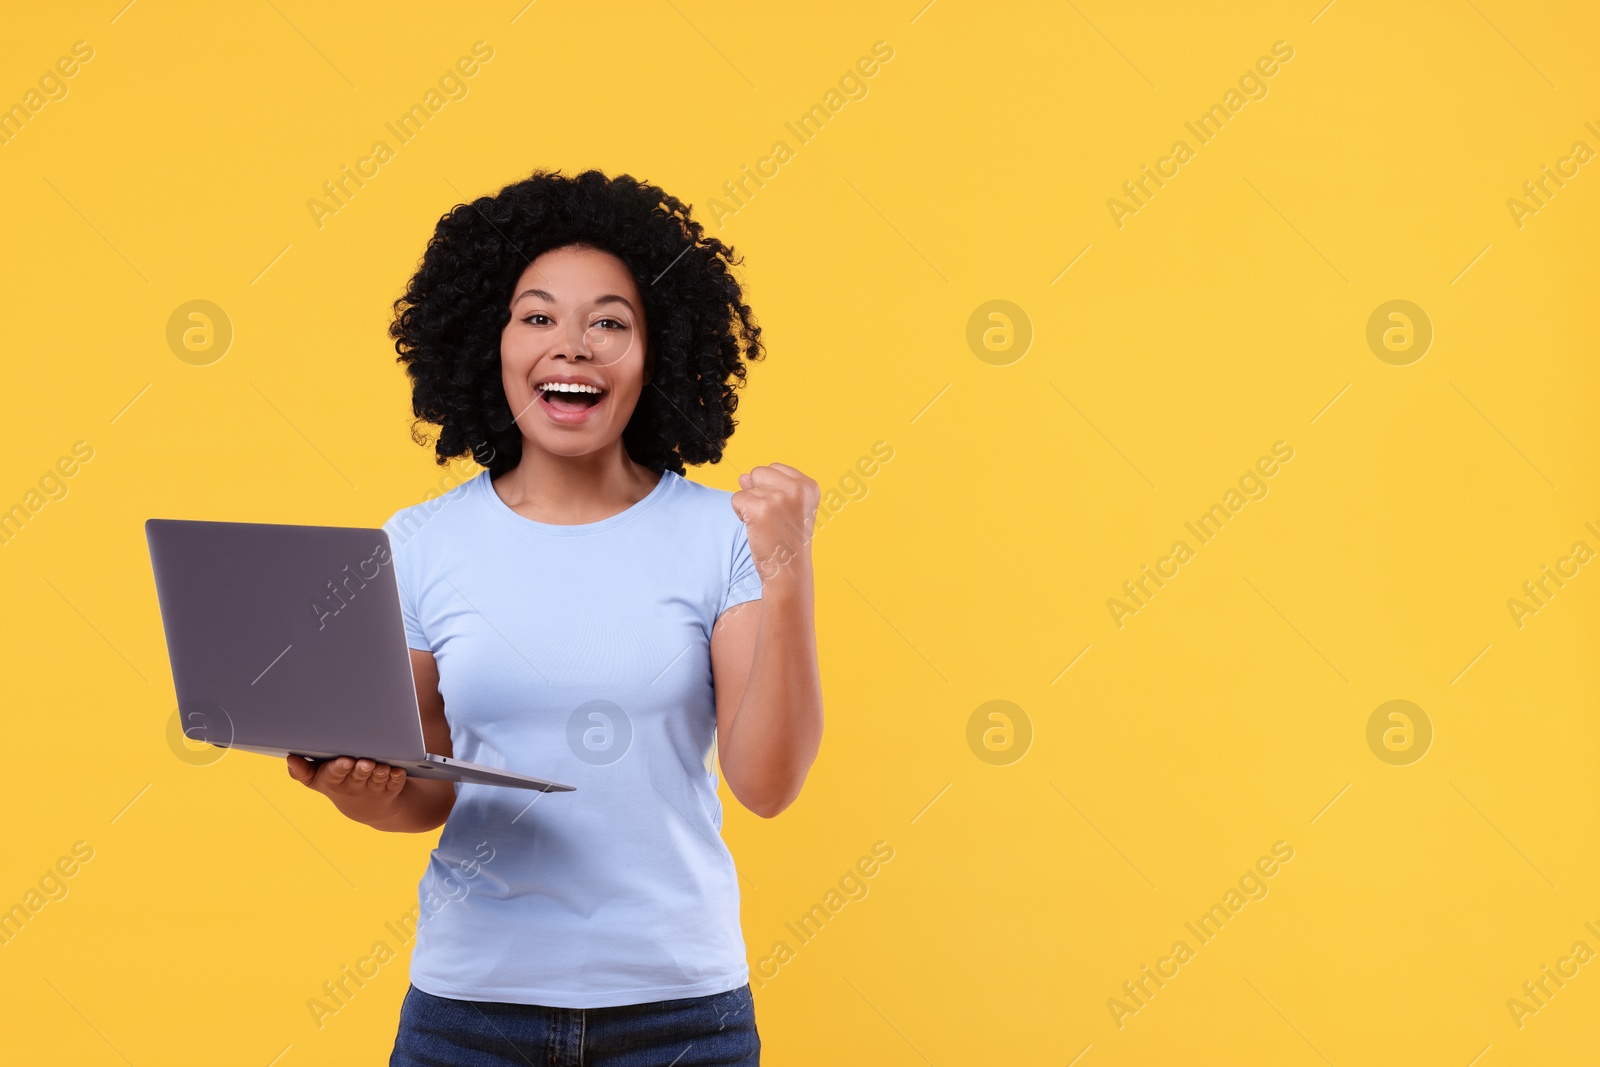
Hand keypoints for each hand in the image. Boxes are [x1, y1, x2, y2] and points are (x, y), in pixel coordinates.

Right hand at [287, 755, 408, 825]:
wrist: (367, 808)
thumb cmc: (338, 783)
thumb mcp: (318, 781)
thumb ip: (302, 771)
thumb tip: (289, 758)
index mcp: (333, 782)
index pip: (334, 775)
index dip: (339, 769)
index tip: (345, 761)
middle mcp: (353, 786)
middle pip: (357, 777)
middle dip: (360, 769)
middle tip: (364, 762)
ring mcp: (373, 788)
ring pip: (376, 780)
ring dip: (379, 773)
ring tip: (380, 766)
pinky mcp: (390, 788)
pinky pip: (395, 782)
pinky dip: (396, 777)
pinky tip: (397, 771)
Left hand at [732, 462, 818, 585]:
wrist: (788, 571)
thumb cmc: (787, 541)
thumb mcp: (787, 508)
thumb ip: (767, 486)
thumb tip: (743, 477)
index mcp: (809, 486)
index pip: (776, 468)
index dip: (771, 489)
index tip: (783, 512)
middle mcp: (797, 488)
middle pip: (759, 472)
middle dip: (758, 493)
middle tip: (772, 519)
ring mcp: (779, 497)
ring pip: (746, 486)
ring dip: (749, 505)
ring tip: (765, 524)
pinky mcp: (759, 508)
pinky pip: (736, 498)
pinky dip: (740, 513)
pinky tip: (755, 527)